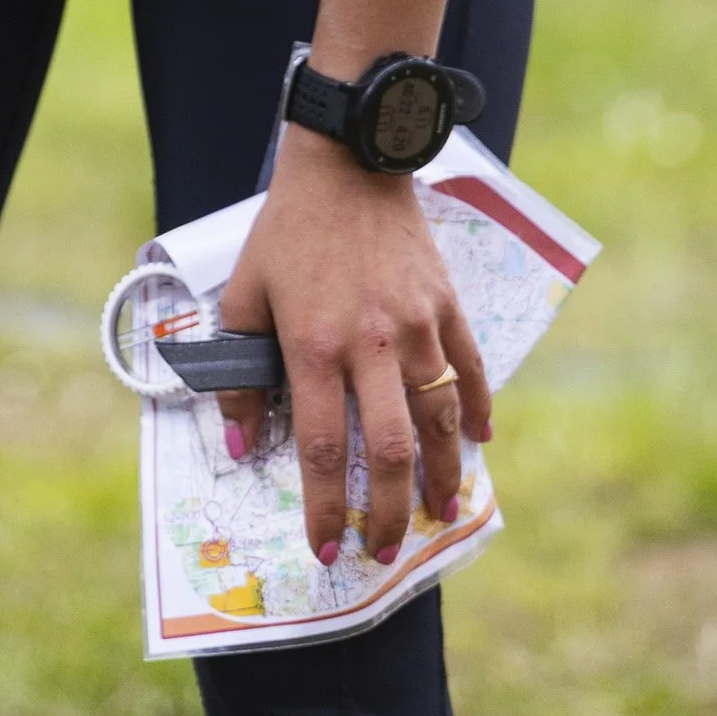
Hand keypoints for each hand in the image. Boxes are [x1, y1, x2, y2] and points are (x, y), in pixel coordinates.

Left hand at [217, 131, 491, 566]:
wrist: (348, 165)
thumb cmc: (288, 232)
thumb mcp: (245, 296)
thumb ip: (239, 373)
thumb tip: (237, 445)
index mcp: (313, 345)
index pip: (319, 447)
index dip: (325, 507)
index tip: (328, 547)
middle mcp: (369, 344)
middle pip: (386, 449)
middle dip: (386, 511)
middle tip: (384, 549)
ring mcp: (416, 326)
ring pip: (437, 419)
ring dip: (442, 475)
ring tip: (440, 514)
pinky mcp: (446, 306)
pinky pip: (470, 370)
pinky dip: (476, 411)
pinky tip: (478, 443)